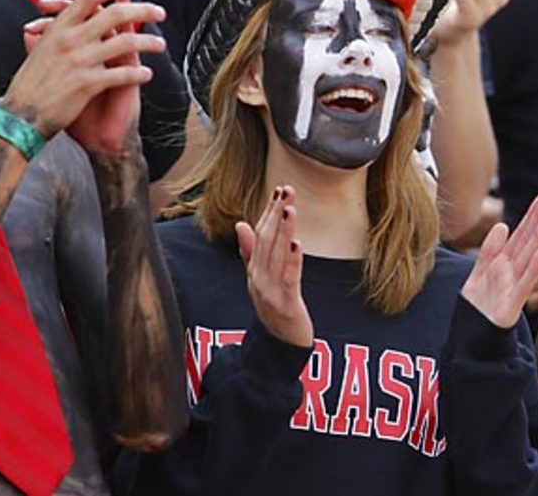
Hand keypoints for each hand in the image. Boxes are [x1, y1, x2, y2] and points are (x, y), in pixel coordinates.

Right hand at [27, 0, 149, 154]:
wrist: (20, 118)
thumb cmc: (29, 86)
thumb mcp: (37, 50)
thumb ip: (49, 33)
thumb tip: (51, 19)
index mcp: (59, 28)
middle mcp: (69, 40)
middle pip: (114, 14)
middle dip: (142, 10)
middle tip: (159, 12)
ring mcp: (79, 61)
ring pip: (124, 42)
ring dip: (147, 42)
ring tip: (160, 45)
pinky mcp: (87, 84)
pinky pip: (121, 74)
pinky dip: (138, 74)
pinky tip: (147, 74)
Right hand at [235, 186, 313, 347]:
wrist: (280, 346)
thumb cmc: (275, 308)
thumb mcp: (260, 279)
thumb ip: (250, 252)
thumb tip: (241, 224)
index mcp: (254, 269)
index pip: (259, 234)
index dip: (268, 211)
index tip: (278, 190)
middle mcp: (258, 277)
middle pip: (266, 240)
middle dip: (275, 213)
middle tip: (285, 190)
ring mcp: (270, 291)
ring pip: (276, 255)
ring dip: (283, 230)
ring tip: (289, 209)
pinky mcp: (285, 303)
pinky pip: (289, 278)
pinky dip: (292, 260)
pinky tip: (296, 243)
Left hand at [461, 190, 537, 327]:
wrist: (472, 334)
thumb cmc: (479, 303)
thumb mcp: (479, 271)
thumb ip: (490, 249)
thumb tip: (502, 225)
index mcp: (505, 261)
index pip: (522, 232)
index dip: (533, 213)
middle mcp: (513, 270)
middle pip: (528, 238)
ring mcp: (514, 285)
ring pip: (529, 255)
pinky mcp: (512, 304)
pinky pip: (523, 283)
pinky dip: (532, 268)